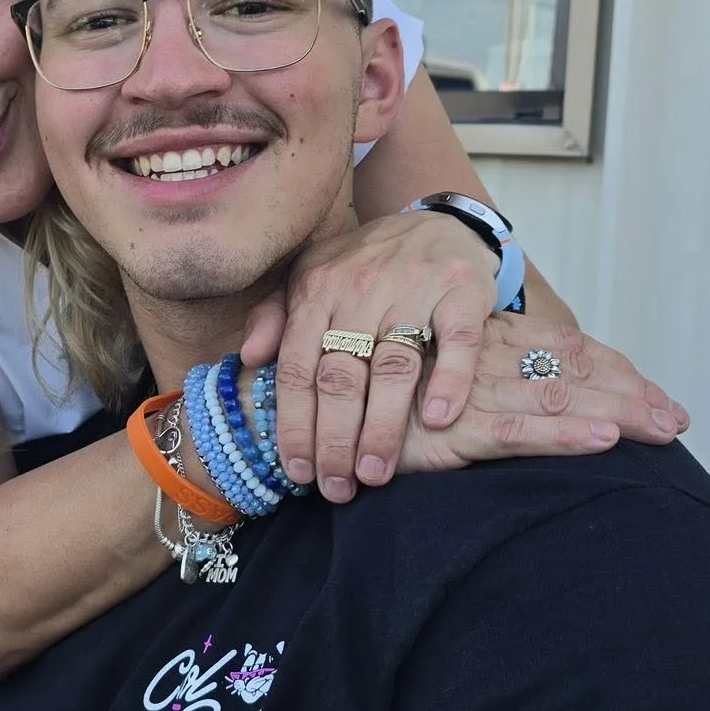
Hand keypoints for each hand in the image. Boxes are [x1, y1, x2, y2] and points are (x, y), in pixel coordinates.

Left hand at [242, 210, 501, 498]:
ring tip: (374, 474)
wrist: (436, 222)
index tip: (297, 472)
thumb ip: (276, 318)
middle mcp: (361, 287)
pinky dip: (448, 381)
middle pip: (341, 375)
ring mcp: (414, 287)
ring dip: (382, 427)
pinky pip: (456, 340)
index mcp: (318, 290)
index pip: (298, 367)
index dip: (294, 424)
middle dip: (334, 440)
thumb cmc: (365, 265)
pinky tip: (437, 419)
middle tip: (336, 488)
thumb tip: (247, 359)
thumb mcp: (310, 278)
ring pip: (392, 366)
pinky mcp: (462, 289)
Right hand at [395, 314, 688, 475]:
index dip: (614, 370)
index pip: (565, 349)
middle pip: (575, 370)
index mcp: (484, 341)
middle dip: (632, 394)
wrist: (311, 402)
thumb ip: (465, 373)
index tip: (656, 396)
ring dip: (619, 412)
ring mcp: (472, 393)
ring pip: (560, 398)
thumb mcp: (425, 375)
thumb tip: (507, 389)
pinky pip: (520, 433)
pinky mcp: (454, 430)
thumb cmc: (369, 389)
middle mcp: (486, 359)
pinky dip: (567, 436)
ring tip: (665, 428)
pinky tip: (608, 440)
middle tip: (678, 419)